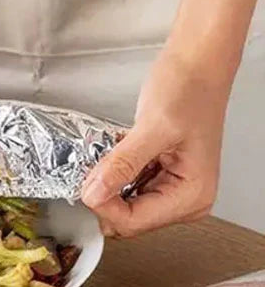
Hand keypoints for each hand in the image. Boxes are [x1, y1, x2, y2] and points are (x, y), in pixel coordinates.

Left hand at [81, 47, 230, 237]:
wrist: (198, 64)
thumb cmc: (190, 88)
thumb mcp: (152, 127)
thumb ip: (121, 164)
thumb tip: (94, 194)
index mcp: (191, 196)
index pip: (132, 222)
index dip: (103, 206)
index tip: (87, 182)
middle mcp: (184, 200)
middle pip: (124, 220)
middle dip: (104, 196)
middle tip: (97, 165)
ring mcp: (170, 192)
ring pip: (119, 207)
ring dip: (106, 184)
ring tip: (111, 154)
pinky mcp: (157, 180)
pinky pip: (122, 190)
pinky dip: (111, 175)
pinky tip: (117, 155)